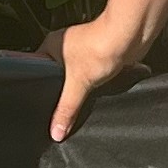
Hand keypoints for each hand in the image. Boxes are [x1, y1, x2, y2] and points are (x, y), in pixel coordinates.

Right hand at [48, 12, 146, 140]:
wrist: (130, 36)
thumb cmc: (100, 45)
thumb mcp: (77, 84)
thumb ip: (66, 109)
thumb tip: (56, 131)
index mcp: (51, 45)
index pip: (37, 69)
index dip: (39, 86)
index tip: (41, 103)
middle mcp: (66, 45)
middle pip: (59, 74)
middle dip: (65, 88)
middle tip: (64, 103)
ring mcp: (84, 49)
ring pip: (78, 75)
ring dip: (83, 84)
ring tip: (82, 95)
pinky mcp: (100, 54)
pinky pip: (94, 74)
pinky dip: (96, 82)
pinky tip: (97, 89)